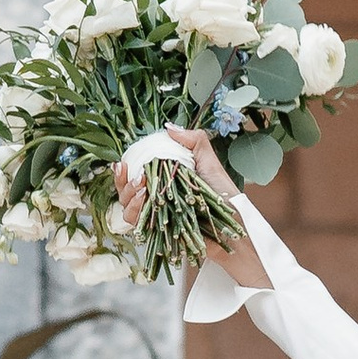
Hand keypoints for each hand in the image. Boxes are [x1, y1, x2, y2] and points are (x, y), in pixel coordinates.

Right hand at [115, 125, 268, 285]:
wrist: (233, 226)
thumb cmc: (225, 196)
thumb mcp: (210, 163)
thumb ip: (193, 141)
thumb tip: (169, 127)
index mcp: (166, 178)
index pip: (135, 172)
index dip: (126, 168)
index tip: (124, 163)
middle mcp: (158, 196)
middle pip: (126, 189)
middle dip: (124, 182)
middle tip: (137, 177)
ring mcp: (157, 214)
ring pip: (126, 207)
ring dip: (128, 196)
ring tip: (142, 189)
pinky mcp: (158, 231)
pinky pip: (136, 224)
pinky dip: (135, 212)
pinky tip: (144, 202)